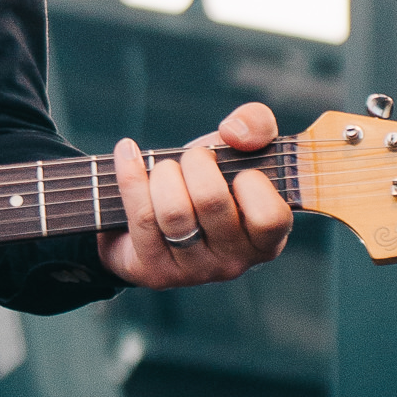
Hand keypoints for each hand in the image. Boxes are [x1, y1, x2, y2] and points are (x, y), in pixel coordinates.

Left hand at [99, 99, 290, 289]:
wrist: (156, 212)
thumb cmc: (211, 179)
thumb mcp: (239, 149)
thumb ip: (256, 124)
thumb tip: (233, 132)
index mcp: (266, 239)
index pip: (270, 217)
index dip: (252, 183)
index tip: (240, 170)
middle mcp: (234, 263)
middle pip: (211, 201)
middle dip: (196, 162)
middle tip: (193, 157)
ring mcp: (194, 272)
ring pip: (173, 212)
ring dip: (163, 173)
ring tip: (163, 167)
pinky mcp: (156, 272)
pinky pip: (141, 217)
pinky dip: (130, 175)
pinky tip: (126, 153)